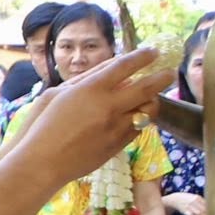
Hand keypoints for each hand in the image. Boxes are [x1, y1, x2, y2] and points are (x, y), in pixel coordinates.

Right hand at [14, 48, 175, 183]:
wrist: (43, 162)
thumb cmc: (44, 124)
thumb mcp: (59, 93)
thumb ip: (87, 78)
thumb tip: (110, 67)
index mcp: (92, 89)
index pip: (125, 65)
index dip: (143, 56)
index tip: (154, 52)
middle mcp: (108, 106)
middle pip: (146, 87)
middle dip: (162, 77)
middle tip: (170, 72)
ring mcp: (116, 128)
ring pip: (147, 111)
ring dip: (153, 101)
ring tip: (151, 97)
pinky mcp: (118, 146)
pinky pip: (139, 129)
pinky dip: (140, 119)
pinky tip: (135, 116)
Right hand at [163, 192, 206, 214]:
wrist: (175, 199)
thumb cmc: (186, 198)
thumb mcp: (194, 197)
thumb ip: (201, 201)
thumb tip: (209, 206)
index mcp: (197, 197)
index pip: (207, 204)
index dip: (211, 209)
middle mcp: (194, 201)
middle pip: (204, 209)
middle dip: (209, 214)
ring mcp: (190, 207)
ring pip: (200, 213)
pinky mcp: (186, 212)